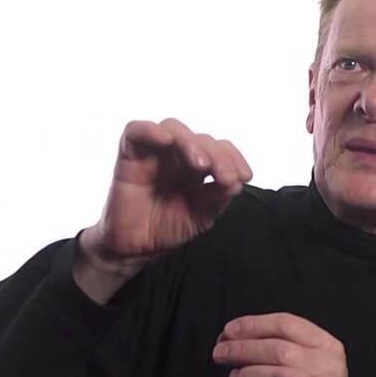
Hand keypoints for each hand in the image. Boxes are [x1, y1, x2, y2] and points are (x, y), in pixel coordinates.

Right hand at [84, 118, 252, 270]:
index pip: (219, 149)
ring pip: (174, 128)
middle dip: (218, 155)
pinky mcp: (130, 155)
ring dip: (191, 143)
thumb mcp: (202, 215)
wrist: (136, 248)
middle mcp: (178, 156)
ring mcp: (154, 153)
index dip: (234, 158)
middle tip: (224, 176)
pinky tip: (166, 141)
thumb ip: (219, 196)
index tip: (245, 177)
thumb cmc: (167, 228)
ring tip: (201, 165)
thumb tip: (236, 180)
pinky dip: (151, 130)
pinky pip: (136, 131)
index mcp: (197, 166)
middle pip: (201, 138)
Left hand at [212, 312, 367, 376]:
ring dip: (249, 375)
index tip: (228, 331)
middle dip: (243, 349)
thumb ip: (276, 348)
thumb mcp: (306, 362)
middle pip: (279, 350)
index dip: (253, 325)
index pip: (286, 325)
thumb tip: (231, 339)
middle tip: (220, 353)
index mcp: (326, 345)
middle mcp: (329, 367)